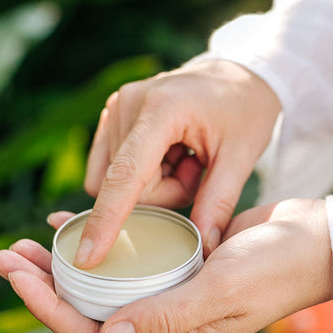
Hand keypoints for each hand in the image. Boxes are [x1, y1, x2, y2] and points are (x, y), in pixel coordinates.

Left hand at [0, 199, 332, 332]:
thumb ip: (166, 316)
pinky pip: (130, 255)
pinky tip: (78, 217)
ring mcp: (174, 291)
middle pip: (90, 310)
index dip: (48, 309)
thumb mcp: (222, 291)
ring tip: (28, 239)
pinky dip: (102, 239)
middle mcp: (167, 321)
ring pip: (104, 283)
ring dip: (65, 263)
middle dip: (44, 285)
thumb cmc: (277, 268)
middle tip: (5, 255)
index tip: (17, 276)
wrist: (320, 240)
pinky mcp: (182, 261)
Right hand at [77, 59, 280, 266]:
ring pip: (117, 181)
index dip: (107, 220)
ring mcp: (116, 106)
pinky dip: (142, 173)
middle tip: (197, 168)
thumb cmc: (245, 110)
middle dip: (165, 193)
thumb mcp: (241, 157)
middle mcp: (129, 103)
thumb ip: (218, 203)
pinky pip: (112, 169)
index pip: (127, 175)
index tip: (87, 257)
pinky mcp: (112, 114)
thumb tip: (203, 249)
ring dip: (155, 184)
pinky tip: (171, 153)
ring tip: (187, 157)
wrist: (238, 75)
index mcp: (163, 109)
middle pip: (127, 186)